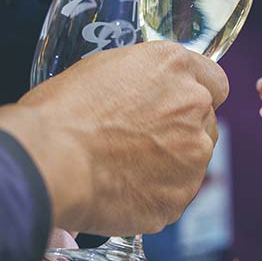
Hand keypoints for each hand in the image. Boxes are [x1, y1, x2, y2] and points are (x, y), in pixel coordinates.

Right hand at [0, 42, 228, 235]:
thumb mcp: (106, 68)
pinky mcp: (180, 194)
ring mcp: (192, 152)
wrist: (46, 161)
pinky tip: (122, 188)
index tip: (178, 107)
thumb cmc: (62, 112)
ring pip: (194, 158)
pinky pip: (174, 193)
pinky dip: (155, 193)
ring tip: (125, 167)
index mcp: (175, 66)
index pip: (214, 81)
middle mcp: (194, 104)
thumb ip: (145, 78)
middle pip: (205, 121)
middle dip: (181, 130)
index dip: (194, 95)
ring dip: (171, 162)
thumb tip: (152, 92)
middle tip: (140, 141)